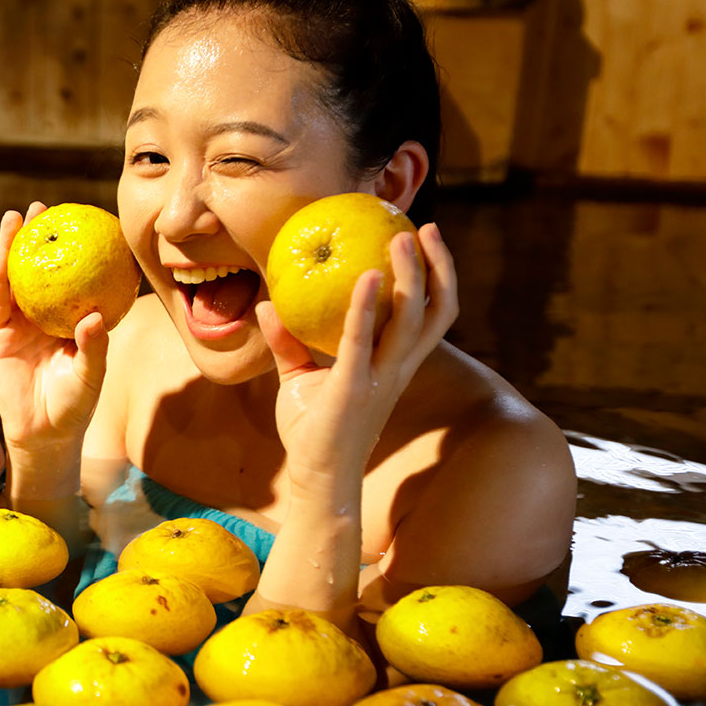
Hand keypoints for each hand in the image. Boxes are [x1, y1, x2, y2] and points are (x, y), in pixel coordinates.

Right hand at [0, 203, 109, 449]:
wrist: (43, 434)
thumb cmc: (75, 405)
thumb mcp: (91, 374)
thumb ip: (94, 346)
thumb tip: (95, 316)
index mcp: (67, 319)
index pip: (70, 277)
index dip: (71, 249)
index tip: (80, 221)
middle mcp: (41, 316)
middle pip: (38, 269)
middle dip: (38, 236)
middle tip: (43, 206)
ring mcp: (16, 324)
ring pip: (13, 278)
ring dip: (11, 246)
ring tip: (15, 217)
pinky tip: (1, 253)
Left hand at [256, 223, 458, 496]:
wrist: (315, 477)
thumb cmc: (312, 430)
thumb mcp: (298, 376)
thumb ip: (288, 340)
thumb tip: (265, 304)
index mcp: (393, 364)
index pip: (430, 314)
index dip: (436, 277)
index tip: (424, 238)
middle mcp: (397, 368)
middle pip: (438, 311)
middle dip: (440, 267)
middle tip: (427, 228)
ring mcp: (381, 378)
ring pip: (413, 320)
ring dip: (411, 276)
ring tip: (401, 238)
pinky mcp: (355, 388)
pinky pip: (364, 340)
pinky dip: (367, 307)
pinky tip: (364, 276)